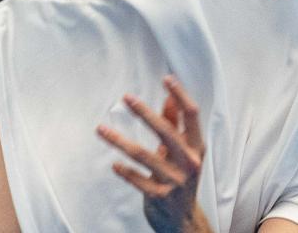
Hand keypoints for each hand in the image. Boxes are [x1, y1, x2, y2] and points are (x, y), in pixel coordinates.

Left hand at [98, 76, 207, 231]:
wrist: (183, 220)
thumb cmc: (181, 179)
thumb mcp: (183, 152)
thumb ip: (176, 127)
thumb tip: (169, 99)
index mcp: (196, 147)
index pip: (191, 116)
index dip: (181, 95)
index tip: (167, 79)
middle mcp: (189, 162)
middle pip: (166, 131)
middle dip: (144, 112)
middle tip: (127, 98)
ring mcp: (175, 180)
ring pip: (143, 155)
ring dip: (119, 141)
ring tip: (101, 130)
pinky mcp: (160, 196)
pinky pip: (138, 180)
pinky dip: (125, 171)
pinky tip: (114, 164)